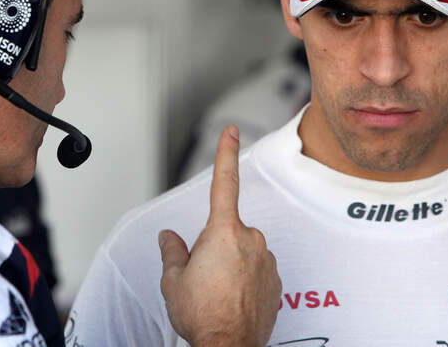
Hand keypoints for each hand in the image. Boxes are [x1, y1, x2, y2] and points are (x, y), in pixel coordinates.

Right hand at [158, 126, 280, 346]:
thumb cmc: (203, 316)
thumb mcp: (174, 280)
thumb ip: (173, 252)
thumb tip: (170, 238)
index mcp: (223, 232)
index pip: (223, 183)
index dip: (226, 154)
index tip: (231, 131)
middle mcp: (251, 240)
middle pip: (227, 231)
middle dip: (214, 247)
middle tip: (202, 276)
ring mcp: (267, 261)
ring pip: (243, 252)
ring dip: (230, 265)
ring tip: (217, 293)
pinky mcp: (277, 281)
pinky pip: (256, 271)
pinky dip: (244, 281)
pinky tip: (232, 301)